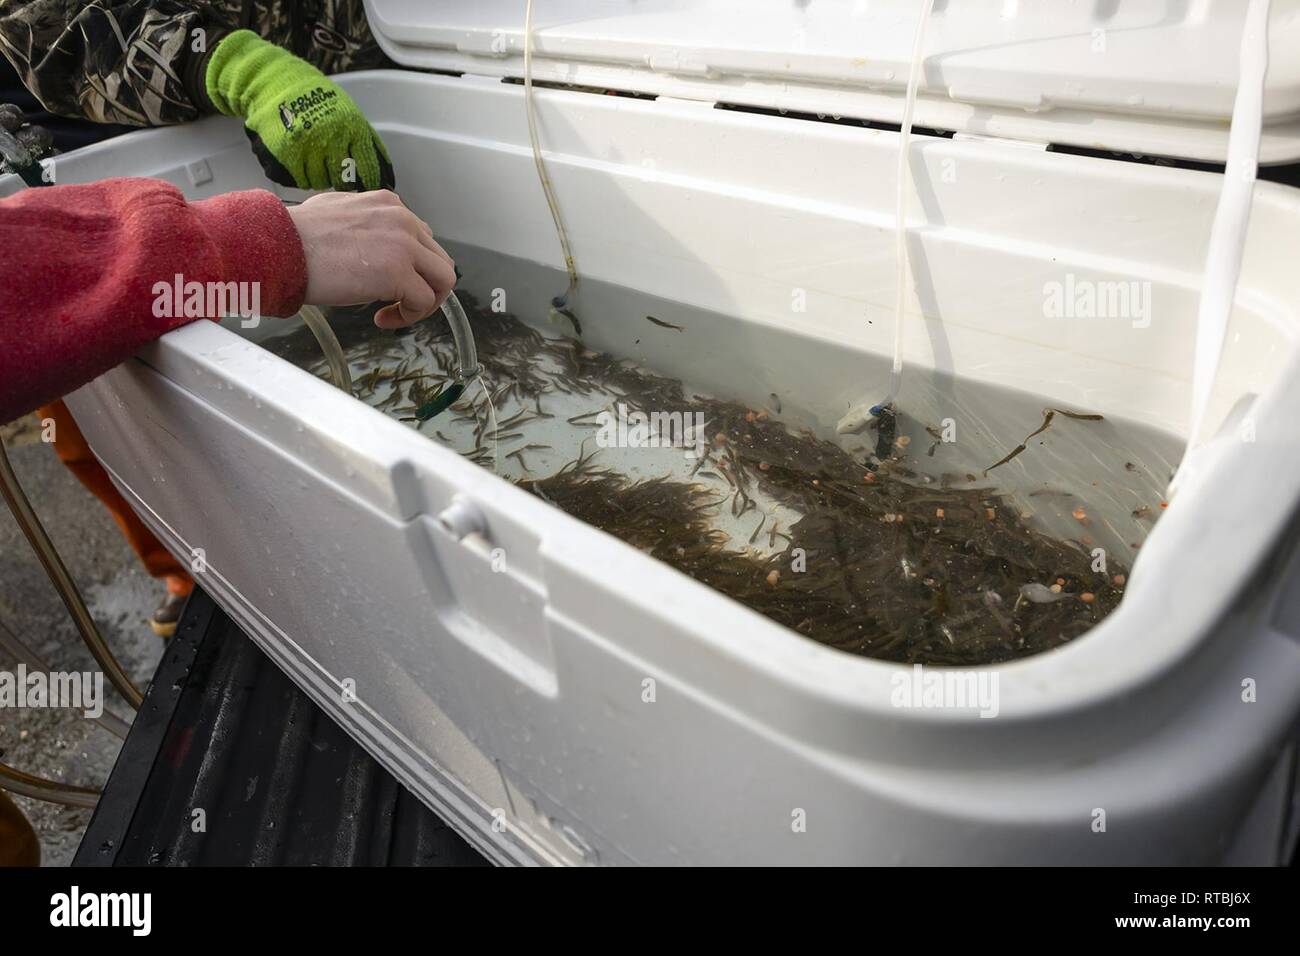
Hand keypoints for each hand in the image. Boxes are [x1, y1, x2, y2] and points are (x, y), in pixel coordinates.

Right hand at [206, 30, 392, 190]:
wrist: (278, 82)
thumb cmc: (319, 99)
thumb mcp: (350, 114)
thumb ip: (366, 142)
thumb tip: (386, 175)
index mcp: (352, 128)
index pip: (367, 168)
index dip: (368, 181)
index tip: (366, 186)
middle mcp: (331, 139)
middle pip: (342, 181)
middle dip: (340, 179)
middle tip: (334, 169)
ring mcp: (308, 147)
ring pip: (320, 183)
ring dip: (320, 177)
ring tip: (315, 159)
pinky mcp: (286, 153)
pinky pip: (300, 180)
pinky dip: (302, 176)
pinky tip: (301, 161)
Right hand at [286, 191, 455, 327]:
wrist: (278, 247)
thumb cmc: (296, 236)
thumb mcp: (338, 213)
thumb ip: (365, 223)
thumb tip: (371, 244)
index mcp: (389, 204)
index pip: (423, 238)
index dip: (413, 266)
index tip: (392, 282)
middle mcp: (403, 219)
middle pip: (439, 260)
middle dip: (424, 285)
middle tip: (400, 302)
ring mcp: (404, 245)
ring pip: (443, 280)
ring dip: (424, 302)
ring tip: (396, 313)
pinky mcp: (398, 273)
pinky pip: (424, 302)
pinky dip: (409, 316)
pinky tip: (383, 319)